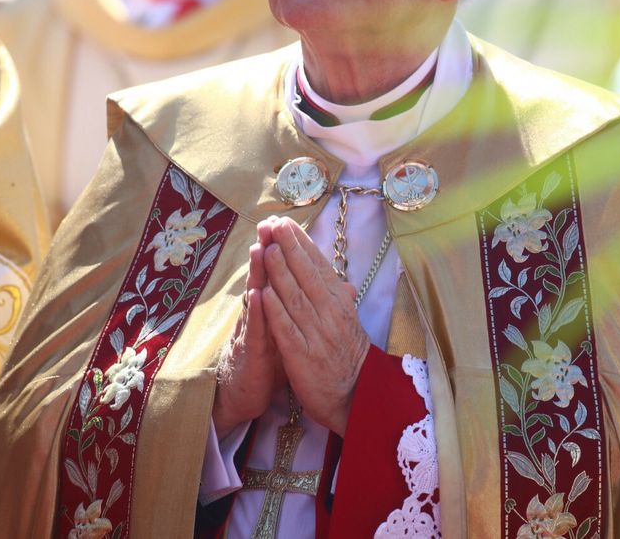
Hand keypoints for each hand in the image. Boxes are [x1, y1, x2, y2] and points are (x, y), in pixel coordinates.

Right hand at [212, 222, 283, 438]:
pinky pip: (254, 330)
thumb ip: (294, 304)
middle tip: (269, 222)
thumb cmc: (266, 356)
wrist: (245, 391)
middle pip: (264, 275)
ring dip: (257, 272)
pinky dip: (256, 312)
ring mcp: (252, 329)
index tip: (285, 221)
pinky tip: (257, 295)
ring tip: (259, 247)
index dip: (281, 248)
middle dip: (267, 248)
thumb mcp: (284, 326)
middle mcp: (260, 312)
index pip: (277, 271)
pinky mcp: (251, 351)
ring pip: (255, 296)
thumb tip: (312, 282)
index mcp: (272, 305)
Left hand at [260, 217, 369, 435]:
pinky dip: (275, 311)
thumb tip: (335, 275)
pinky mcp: (303, 356)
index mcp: (340, 303)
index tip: (287, 223)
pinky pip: (287, 330)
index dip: (302, 243)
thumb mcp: (347, 321)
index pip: (319, 266)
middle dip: (289, 248)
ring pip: (295, 297)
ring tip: (266, 248)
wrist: (356, 395)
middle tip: (274, 224)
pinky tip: (263, 294)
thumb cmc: (347, 355)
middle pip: (307, 275)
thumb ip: (338, 297)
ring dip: (279, 272)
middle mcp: (330, 314)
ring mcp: (317, 334)